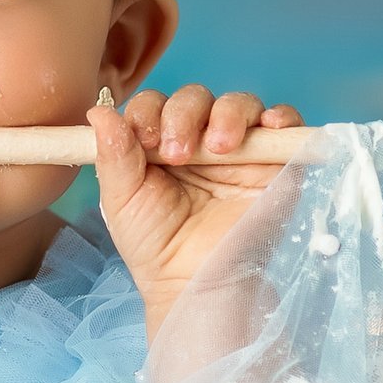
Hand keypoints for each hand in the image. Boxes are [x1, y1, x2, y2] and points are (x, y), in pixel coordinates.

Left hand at [90, 85, 303, 325]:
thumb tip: (99, 110)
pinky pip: (284, 124)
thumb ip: (113, 156)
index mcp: (161, 144)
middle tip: (178, 153)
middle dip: (184, 115)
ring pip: (239, 104)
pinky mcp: (274, 163)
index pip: (156, 105)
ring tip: (219, 148)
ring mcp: (239, 149)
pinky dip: (281, 116)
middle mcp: (200, 141)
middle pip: (196, 98)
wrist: (197, 284)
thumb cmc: (156, 247)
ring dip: (227, 115)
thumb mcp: (123, 201)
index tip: (145, 140)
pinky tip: (268, 126)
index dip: (149, 112)